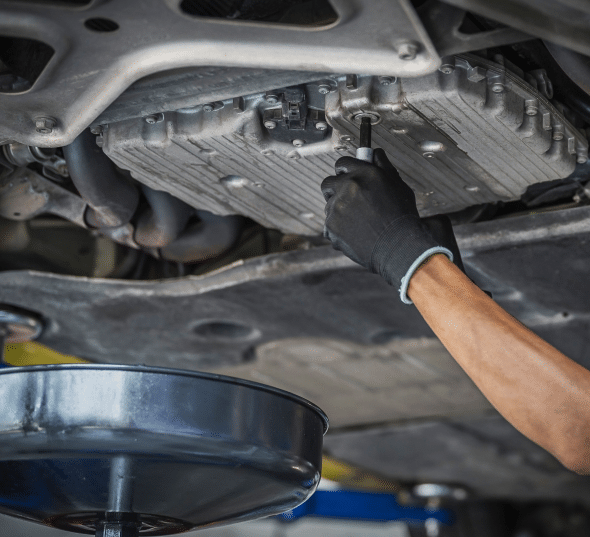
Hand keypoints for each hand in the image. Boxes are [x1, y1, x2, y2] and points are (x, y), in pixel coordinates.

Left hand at [321, 149, 454, 303]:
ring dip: (338, 210)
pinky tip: (355, 231)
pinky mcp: (330, 226)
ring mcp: (336, 207)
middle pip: (328, 182)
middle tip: (349, 199)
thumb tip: (375, 153)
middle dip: (335, 189)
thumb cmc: (402, 217)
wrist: (397, 246)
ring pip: (329, 205)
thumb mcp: (398, 185)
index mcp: (364, 173)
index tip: (348, 176)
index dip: (345, 170)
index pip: (342, 163)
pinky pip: (329, 224)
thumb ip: (383, 167)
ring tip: (358, 220)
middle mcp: (347, 187)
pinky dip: (338, 228)